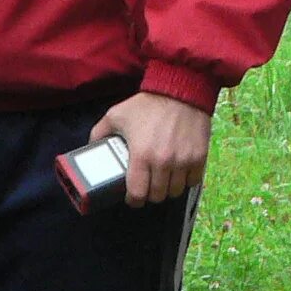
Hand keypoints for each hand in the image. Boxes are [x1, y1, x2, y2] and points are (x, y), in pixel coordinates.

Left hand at [91, 92, 212, 205]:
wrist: (180, 91)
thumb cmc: (147, 104)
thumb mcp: (116, 115)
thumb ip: (99, 133)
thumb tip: (91, 148)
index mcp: (141, 156)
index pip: (137, 193)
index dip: (133, 200)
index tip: (132, 197)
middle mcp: (163, 162)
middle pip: (157, 196)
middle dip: (150, 195)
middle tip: (148, 187)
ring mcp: (184, 160)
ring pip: (175, 191)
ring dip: (168, 189)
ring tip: (163, 181)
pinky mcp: (200, 156)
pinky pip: (193, 181)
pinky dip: (185, 181)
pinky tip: (179, 174)